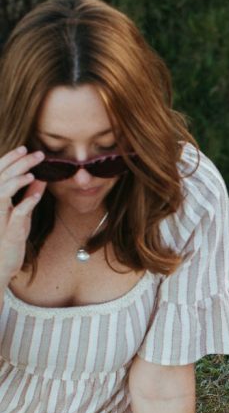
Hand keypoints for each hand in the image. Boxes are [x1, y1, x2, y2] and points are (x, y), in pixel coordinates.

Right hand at [0, 147, 45, 283]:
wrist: (3, 264)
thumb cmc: (11, 237)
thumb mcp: (22, 213)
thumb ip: (28, 195)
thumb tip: (39, 178)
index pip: (0, 173)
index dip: (10, 159)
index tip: (25, 148)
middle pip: (2, 178)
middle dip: (18, 164)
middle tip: (37, 154)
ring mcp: (0, 218)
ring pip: (2, 193)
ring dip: (17, 180)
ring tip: (32, 173)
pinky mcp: (9, 232)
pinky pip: (16, 214)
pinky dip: (26, 203)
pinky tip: (36, 195)